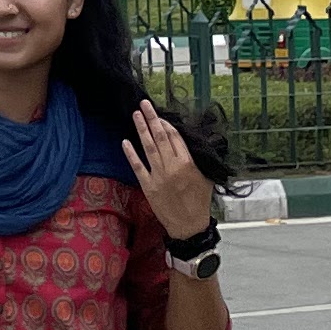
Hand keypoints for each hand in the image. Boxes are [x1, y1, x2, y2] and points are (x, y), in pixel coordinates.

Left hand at [126, 100, 217, 244]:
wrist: (189, 226)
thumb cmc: (199, 202)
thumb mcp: (206, 178)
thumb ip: (197, 160)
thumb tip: (189, 144)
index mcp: (187, 163)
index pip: (174, 137)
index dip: (165, 124)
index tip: (160, 116)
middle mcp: (172, 167)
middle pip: (160, 137)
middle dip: (151, 118)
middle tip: (144, 104)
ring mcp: (158, 176)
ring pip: (148, 147)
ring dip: (141, 129)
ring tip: (135, 115)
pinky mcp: (148, 186)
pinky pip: (138, 167)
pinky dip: (131, 154)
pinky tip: (125, 141)